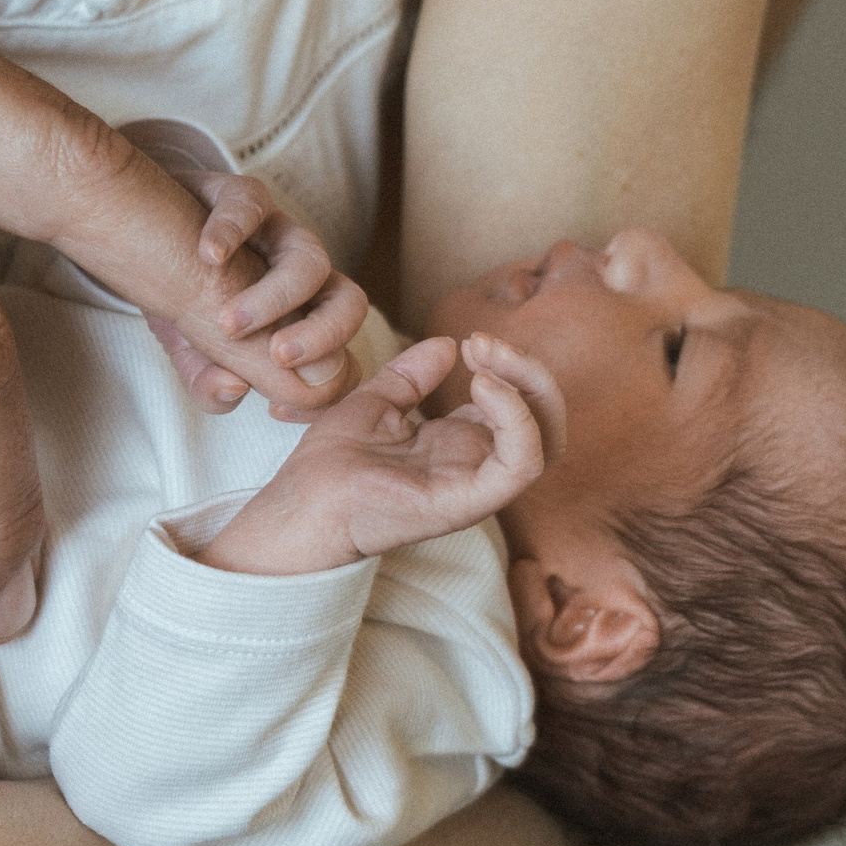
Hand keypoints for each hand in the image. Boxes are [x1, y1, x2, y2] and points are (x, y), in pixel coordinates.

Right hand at [145, 170, 368, 415]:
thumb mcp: (192, 354)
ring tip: (226, 323)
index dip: (325, 388)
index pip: (343, 358)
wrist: (149, 242)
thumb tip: (234, 390)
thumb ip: (209, 384)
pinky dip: (232, 231)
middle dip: (322, 337)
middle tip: (277, 357)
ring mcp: (275, 234)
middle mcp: (301, 277)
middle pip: (349, 304)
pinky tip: (208, 256)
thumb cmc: (186, 300)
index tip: (277, 409)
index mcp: (302, 321)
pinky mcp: (240, 196)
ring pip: (310, 259)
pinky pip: (251, 204)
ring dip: (275, 297)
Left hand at [198, 334, 564, 577]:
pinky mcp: (468, 503)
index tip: (471, 341)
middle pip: (545, 421)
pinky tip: (481, 386)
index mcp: (458, 445)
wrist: (300, 504)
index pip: (517, 406)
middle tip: (485, 343)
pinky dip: (516, 418)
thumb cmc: (328, 466)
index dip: (508, 367)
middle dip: (529, 372)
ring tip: (487, 361)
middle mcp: (475, 466)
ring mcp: (475, 487)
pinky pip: (521, 463)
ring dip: (528, 388)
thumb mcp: (372, 403)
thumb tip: (447, 344)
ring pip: (545, 440)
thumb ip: (410, 376)